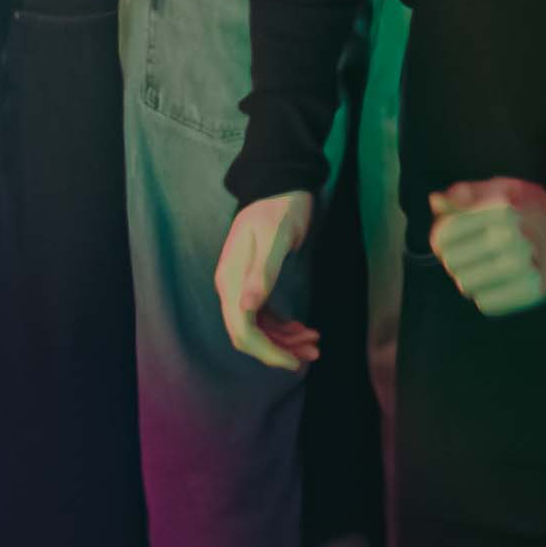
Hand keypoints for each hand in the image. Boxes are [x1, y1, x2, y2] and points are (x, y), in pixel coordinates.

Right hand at [213, 189, 322, 370]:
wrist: (281, 184)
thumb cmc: (281, 208)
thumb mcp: (277, 239)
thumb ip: (262, 272)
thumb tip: (246, 305)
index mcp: (232, 281)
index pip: (243, 331)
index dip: (267, 352)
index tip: (293, 362)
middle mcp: (232, 287)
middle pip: (249, 334)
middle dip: (279, 349)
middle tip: (313, 352)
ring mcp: (241, 285)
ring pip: (259, 327)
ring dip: (285, 339)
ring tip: (314, 341)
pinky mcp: (254, 282)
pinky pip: (264, 315)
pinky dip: (283, 326)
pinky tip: (302, 328)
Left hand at [425, 173, 545, 318]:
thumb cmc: (532, 211)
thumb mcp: (503, 190)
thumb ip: (467, 193)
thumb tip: (435, 201)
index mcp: (499, 209)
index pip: (443, 235)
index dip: (442, 238)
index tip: (453, 238)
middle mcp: (508, 237)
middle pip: (451, 262)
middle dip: (458, 259)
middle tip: (477, 254)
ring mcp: (520, 267)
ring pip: (465, 285)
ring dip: (473, 279)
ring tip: (490, 268)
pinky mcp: (529, 291)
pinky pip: (486, 303)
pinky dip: (490, 296)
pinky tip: (502, 282)